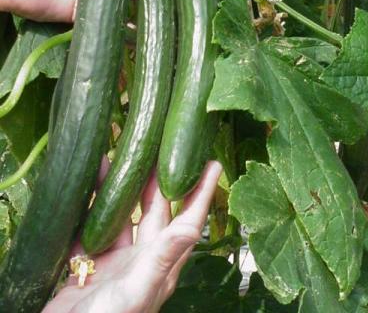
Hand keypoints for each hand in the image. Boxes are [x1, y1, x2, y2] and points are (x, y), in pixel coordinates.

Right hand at [43, 161, 221, 312]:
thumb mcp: (137, 288)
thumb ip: (163, 257)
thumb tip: (192, 225)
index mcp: (161, 263)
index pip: (189, 220)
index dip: (202, 192)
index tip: (213, 162)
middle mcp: (143, 258)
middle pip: (155, 209)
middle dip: (159, 178)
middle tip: (161, 146)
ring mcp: (116, 262)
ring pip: (122, 215)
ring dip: (119, 187)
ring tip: (116, 157)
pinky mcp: (88, 266)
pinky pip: (91, 228)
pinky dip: (90, 206)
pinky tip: (88, 187)